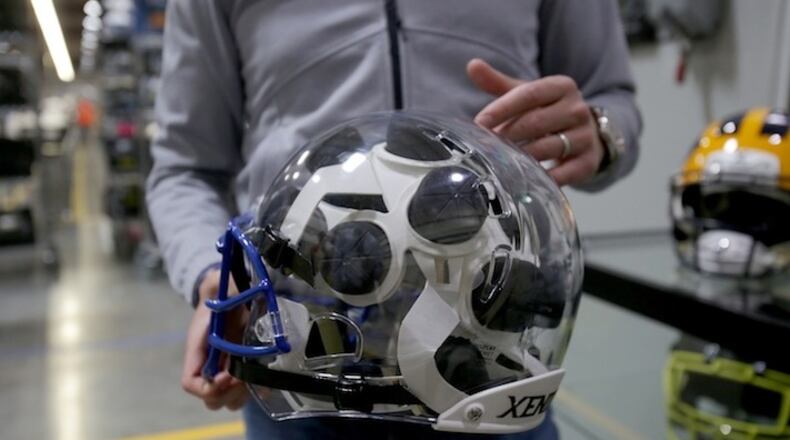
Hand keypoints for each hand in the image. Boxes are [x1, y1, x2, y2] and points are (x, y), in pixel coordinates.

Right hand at [181, 269, 247, 410]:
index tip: (227, 375)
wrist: (234, 292)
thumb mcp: (218, 287)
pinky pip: (250, 391)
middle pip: (212, 400)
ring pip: (230, 400)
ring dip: (242, 393)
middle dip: (227, 393)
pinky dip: (259, 391)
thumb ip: (217, 287)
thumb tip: (220, 281)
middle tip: (242, 377)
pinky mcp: (247, 368)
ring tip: (253, 375)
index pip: (190, 383)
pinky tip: (267, 380)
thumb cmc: (223, 291)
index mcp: (198, 350)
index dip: (207, 387)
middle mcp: (212, 365)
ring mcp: (229, 369)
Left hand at [467, 58, 604, 185]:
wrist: (586, 135)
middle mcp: (578, 109)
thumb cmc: (547, 112)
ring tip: (500, 163)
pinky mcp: (588, 163)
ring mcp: (585, 136)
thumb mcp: (526, 94)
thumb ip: (499, 83)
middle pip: (536, 122)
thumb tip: (472, 65)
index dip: (502, 108)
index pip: (529, 94)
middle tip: (485, 146)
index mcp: (562, 86)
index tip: (480, 122)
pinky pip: (563, 173)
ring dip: (521, 157)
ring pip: (548, 148)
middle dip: (507, 135)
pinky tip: (524, 180)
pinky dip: (543, 178)